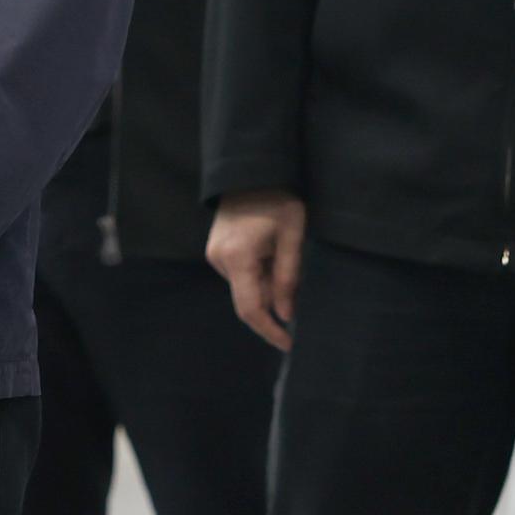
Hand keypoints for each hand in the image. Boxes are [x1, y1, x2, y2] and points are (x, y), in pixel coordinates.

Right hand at [207, 190, 307, 351]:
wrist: (251, 170)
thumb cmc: (277, 199)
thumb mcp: (292, 236)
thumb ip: (288, 277)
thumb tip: (286, 315)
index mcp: (237, 258)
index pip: (251, 309)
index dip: (270, 330)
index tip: (290, 344)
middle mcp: (219, 260)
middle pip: (248, 300)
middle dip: (274, 305)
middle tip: (299, 295)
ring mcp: (215, 254)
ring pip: (245, 287)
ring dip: (268, 287)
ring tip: (287, 259)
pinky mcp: (217, 249)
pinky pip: (240, 274)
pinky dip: (259, 275)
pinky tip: (273, 255)